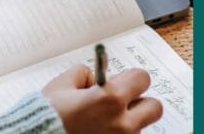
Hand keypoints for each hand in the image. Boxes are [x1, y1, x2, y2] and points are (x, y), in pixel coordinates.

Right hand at [42, 65, 162, 133]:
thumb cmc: (49, 114)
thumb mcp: (63, 84)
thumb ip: (85, 74)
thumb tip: (98, 75)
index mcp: (110, 98)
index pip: (142, 78)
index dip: (130, 77)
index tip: (121, 80)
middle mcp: (123, 123)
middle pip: (154, 107)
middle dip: (140, 101)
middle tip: (121, 101)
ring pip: (140, 127)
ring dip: (128, 121)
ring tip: (103, 120)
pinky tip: (99, 130)